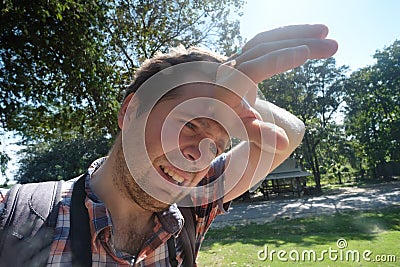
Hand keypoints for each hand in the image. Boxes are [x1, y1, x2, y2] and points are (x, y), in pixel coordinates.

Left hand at [214, 24, 337, 149]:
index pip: (253, 69)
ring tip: (324, 32)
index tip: (305, 53)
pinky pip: (265, 41)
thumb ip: (260, 134)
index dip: (278, 60)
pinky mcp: (245, 54)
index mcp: (229, 86)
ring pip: (266, 39)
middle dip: (299, 42)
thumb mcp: (242, 128)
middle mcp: (231, 67)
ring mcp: (238, 57)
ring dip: (296, 33)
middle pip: (264, 48)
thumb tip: (283, 143)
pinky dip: (286, 36)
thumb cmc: (227, 119)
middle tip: (333, 45)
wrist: (211, 107)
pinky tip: (306, 36)